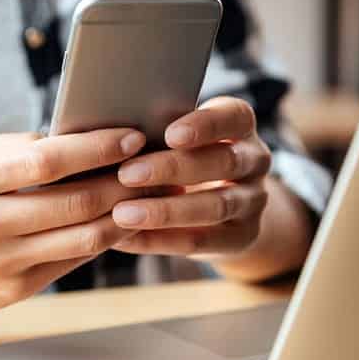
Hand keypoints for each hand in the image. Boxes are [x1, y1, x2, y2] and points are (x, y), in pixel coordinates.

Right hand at [0, 129, 148, 318]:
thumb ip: (9, 147)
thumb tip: (71, 138)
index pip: (45, 161)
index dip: (96, 149)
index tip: (131, 137)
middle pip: (74, 202)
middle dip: (125, 182)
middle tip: (157, 166)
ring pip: (82, 238)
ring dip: (124, 215)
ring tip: (149, 195)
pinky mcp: (12, 291)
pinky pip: (71, 262)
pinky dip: (101, 241)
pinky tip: (119, 223)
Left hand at [110, 96, 270, 257]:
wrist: (225, 207)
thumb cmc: (184, 155)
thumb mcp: (181, 136)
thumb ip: (156, 128)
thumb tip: (103, 128)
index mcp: (240, 126)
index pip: (233, 117)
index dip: (205, 125)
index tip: (170, 134)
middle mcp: (255, 161)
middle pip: (222, 162)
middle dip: (173, 168)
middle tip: (126, 174)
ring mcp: (253, 201)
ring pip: (215, 206)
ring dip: (166, 211)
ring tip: (122, 214)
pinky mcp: (243, 236)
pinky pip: (203, 241)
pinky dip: (162, 241)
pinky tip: (127, 238)